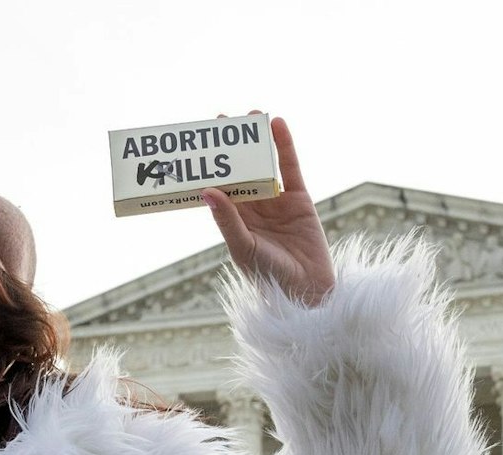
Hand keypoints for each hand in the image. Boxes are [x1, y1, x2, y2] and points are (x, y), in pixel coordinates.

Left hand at [202, 116, 332, 306]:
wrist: (307, 292)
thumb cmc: (269, 277)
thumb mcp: (244, 248)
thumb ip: (227, 220)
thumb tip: (207, 191)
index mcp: (232, 221)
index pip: (216, 188)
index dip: (207, 167)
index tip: (196, 143)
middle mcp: (252, 209)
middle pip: (239, 172)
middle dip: (231, 148)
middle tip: (221, 120)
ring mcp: (275, 203)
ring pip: (264, 166)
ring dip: (258, 142)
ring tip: (251, 115)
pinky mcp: (299, 200)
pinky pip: (290, 169)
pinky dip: (285, 148)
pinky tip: (279, 126)